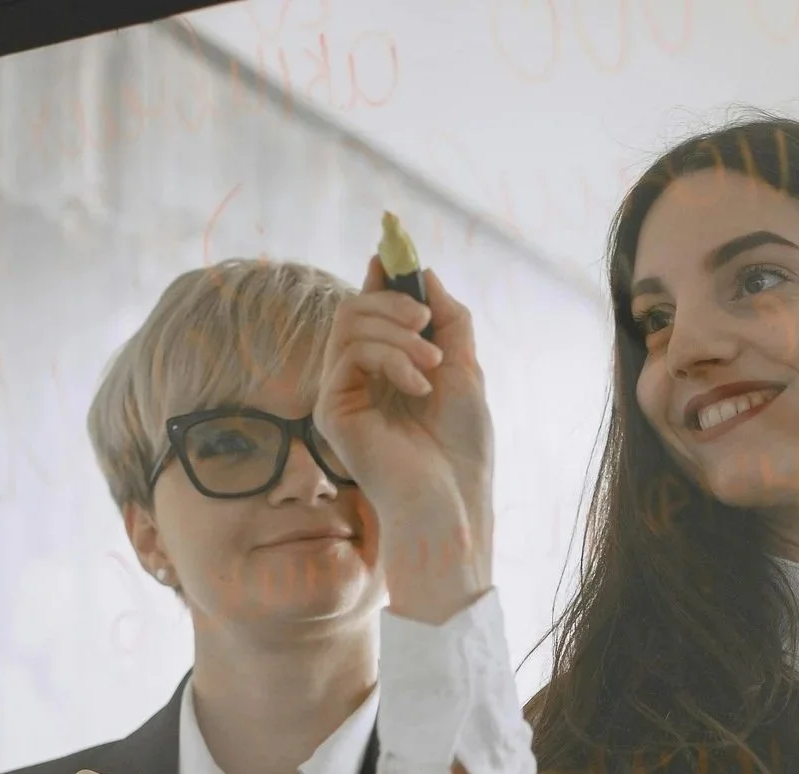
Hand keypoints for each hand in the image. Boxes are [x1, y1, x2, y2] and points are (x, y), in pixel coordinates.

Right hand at [314, 260, 493, 623]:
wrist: (452, 503)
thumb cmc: (462, 449)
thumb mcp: (466, 370)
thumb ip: (448, 321)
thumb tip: (424, 271)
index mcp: (387, 370)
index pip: (372, 310)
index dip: (383, 277)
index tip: (394, 246)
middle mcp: (358, 380)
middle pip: (356, 308)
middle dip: (395, 302)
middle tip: (428, 323)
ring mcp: (341, 394)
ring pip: (349, 324)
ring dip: (397, 331)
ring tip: (433, 363)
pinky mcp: (331, 411)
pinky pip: (349, 353)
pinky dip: (389, 357)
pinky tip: (419, 384)